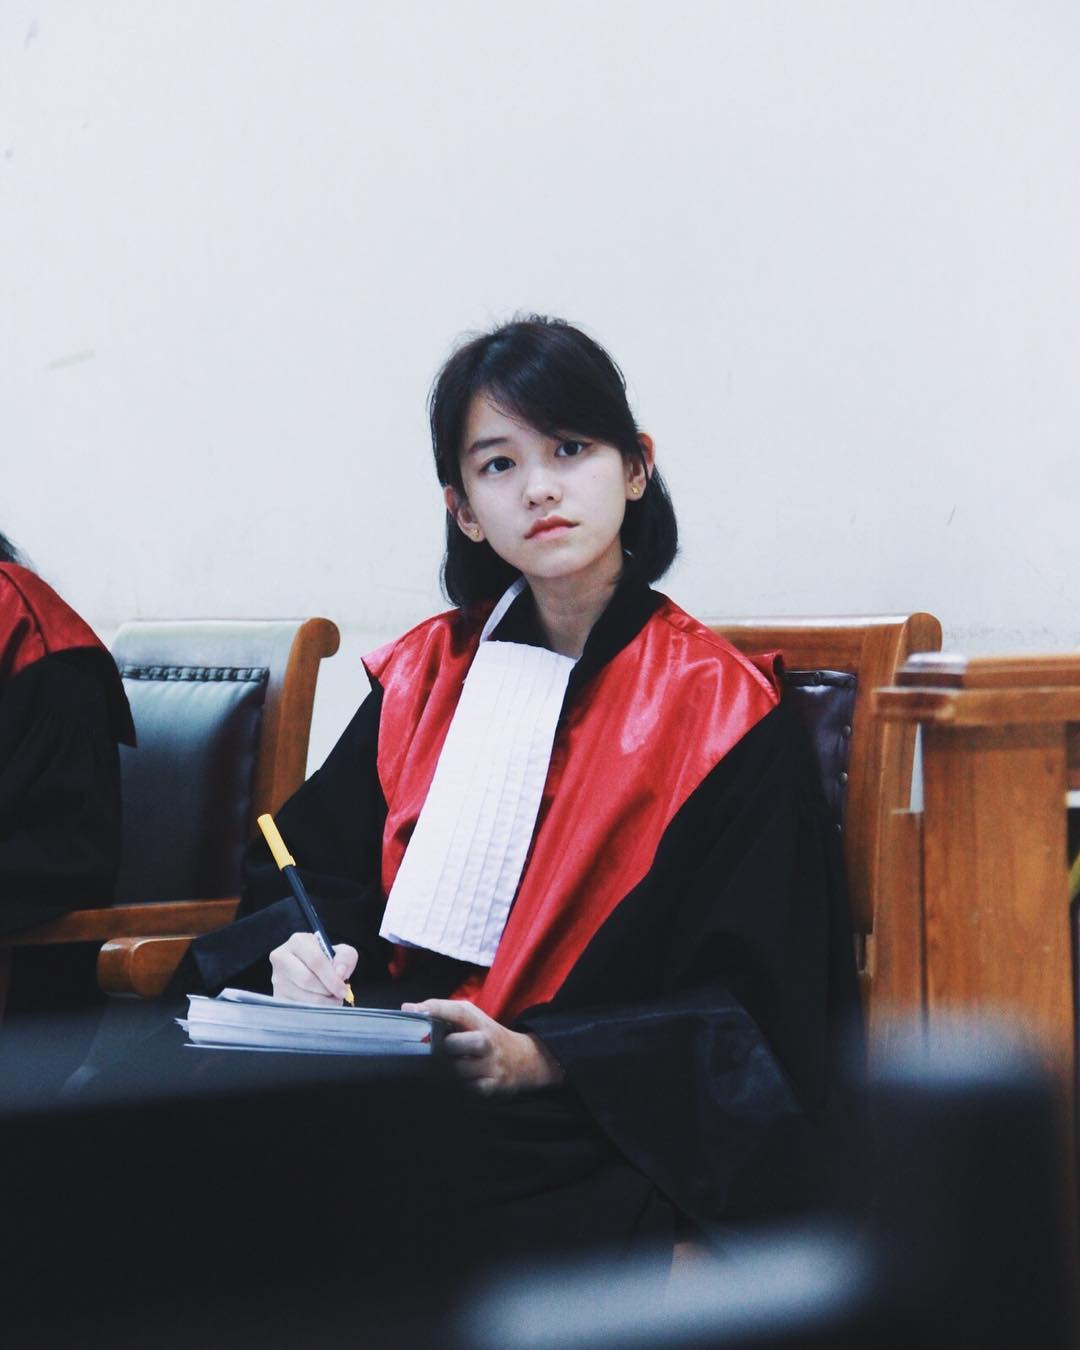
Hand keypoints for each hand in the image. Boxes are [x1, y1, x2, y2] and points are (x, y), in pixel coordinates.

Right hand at [269, 932, 356, 1003]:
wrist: (311, 968)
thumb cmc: (327, 959)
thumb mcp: (341, 952)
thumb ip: (346, 958)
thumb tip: (340, 973)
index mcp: (297, 941)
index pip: (316, 960)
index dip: (332, 977)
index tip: (343, 990)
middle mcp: (282, 958)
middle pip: (306, 979)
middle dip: (327, 990)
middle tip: (338, 995)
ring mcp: (277, 978)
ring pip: (302, 996)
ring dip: (322, 1002)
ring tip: (332, 999)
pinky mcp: (277, 996)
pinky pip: (297, 1008)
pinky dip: (313, 1009)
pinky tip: (321, 1003)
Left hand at [401, 998, 564, 1095]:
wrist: (522, 1059)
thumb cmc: (486, 1036)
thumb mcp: (470, 1019)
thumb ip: (441, 1012)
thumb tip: (406, 1008)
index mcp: (478, 1021)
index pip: (457, 1011)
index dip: (434, 1010)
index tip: (411, 1012)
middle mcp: (486, 1041)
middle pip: (455, 1044)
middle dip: (440, 1049)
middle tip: (431, 1053)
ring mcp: (491, 1064)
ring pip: (458, 1071)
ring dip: (444, 1072)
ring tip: (438, 1070)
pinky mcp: (493, 1086)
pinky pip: (468, 1090)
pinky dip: (457, 1088)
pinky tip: (452, 1084)